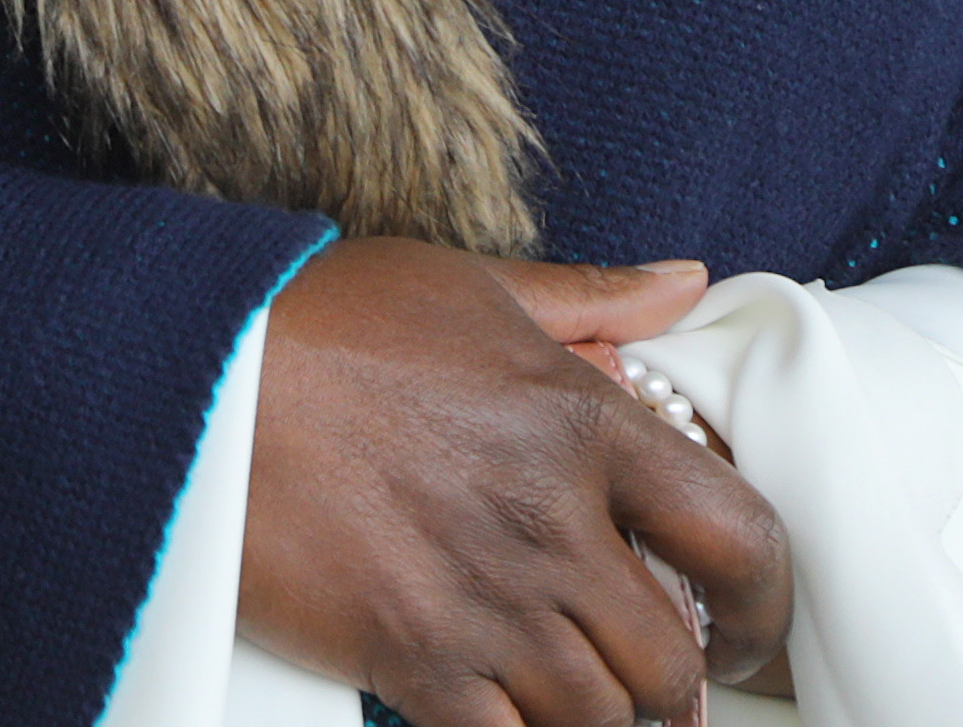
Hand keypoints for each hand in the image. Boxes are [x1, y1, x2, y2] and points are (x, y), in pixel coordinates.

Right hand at [238, 240, 796, 726]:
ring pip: (598, 721)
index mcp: (582, 424)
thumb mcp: (470, 286)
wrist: (191, 381)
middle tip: (662, 688)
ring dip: (601, 725)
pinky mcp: (411, 659)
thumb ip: (591, 299)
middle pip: (673, 661)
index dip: (771, 602)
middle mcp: (551, 524)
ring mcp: (483, 602)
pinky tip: (508, 720)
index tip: (752, 625)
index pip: (740, 533)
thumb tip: (689, 280)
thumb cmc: (326, 322)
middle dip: (680, 690)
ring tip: (584, 708)